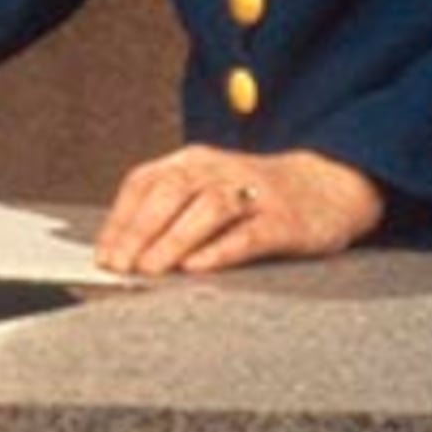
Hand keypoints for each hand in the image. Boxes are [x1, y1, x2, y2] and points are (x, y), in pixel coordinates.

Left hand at [92, 145, 384, 276]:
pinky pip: (249, 233)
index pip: (145, 182)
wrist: (328, 187)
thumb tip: (119, 252)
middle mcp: (220, 170)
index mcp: (193, 161)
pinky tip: (197, 268)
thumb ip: (168, 213)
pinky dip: (220, 250)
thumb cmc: (252, 198)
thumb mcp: (207, 190)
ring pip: (208, 208)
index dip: (120, 219)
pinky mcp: (284, 221)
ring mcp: (254, 193)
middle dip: (140, 230)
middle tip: (120, 266)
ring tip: (150, 270)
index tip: (103, 255)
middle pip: (172, 191)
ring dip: (174, 239)